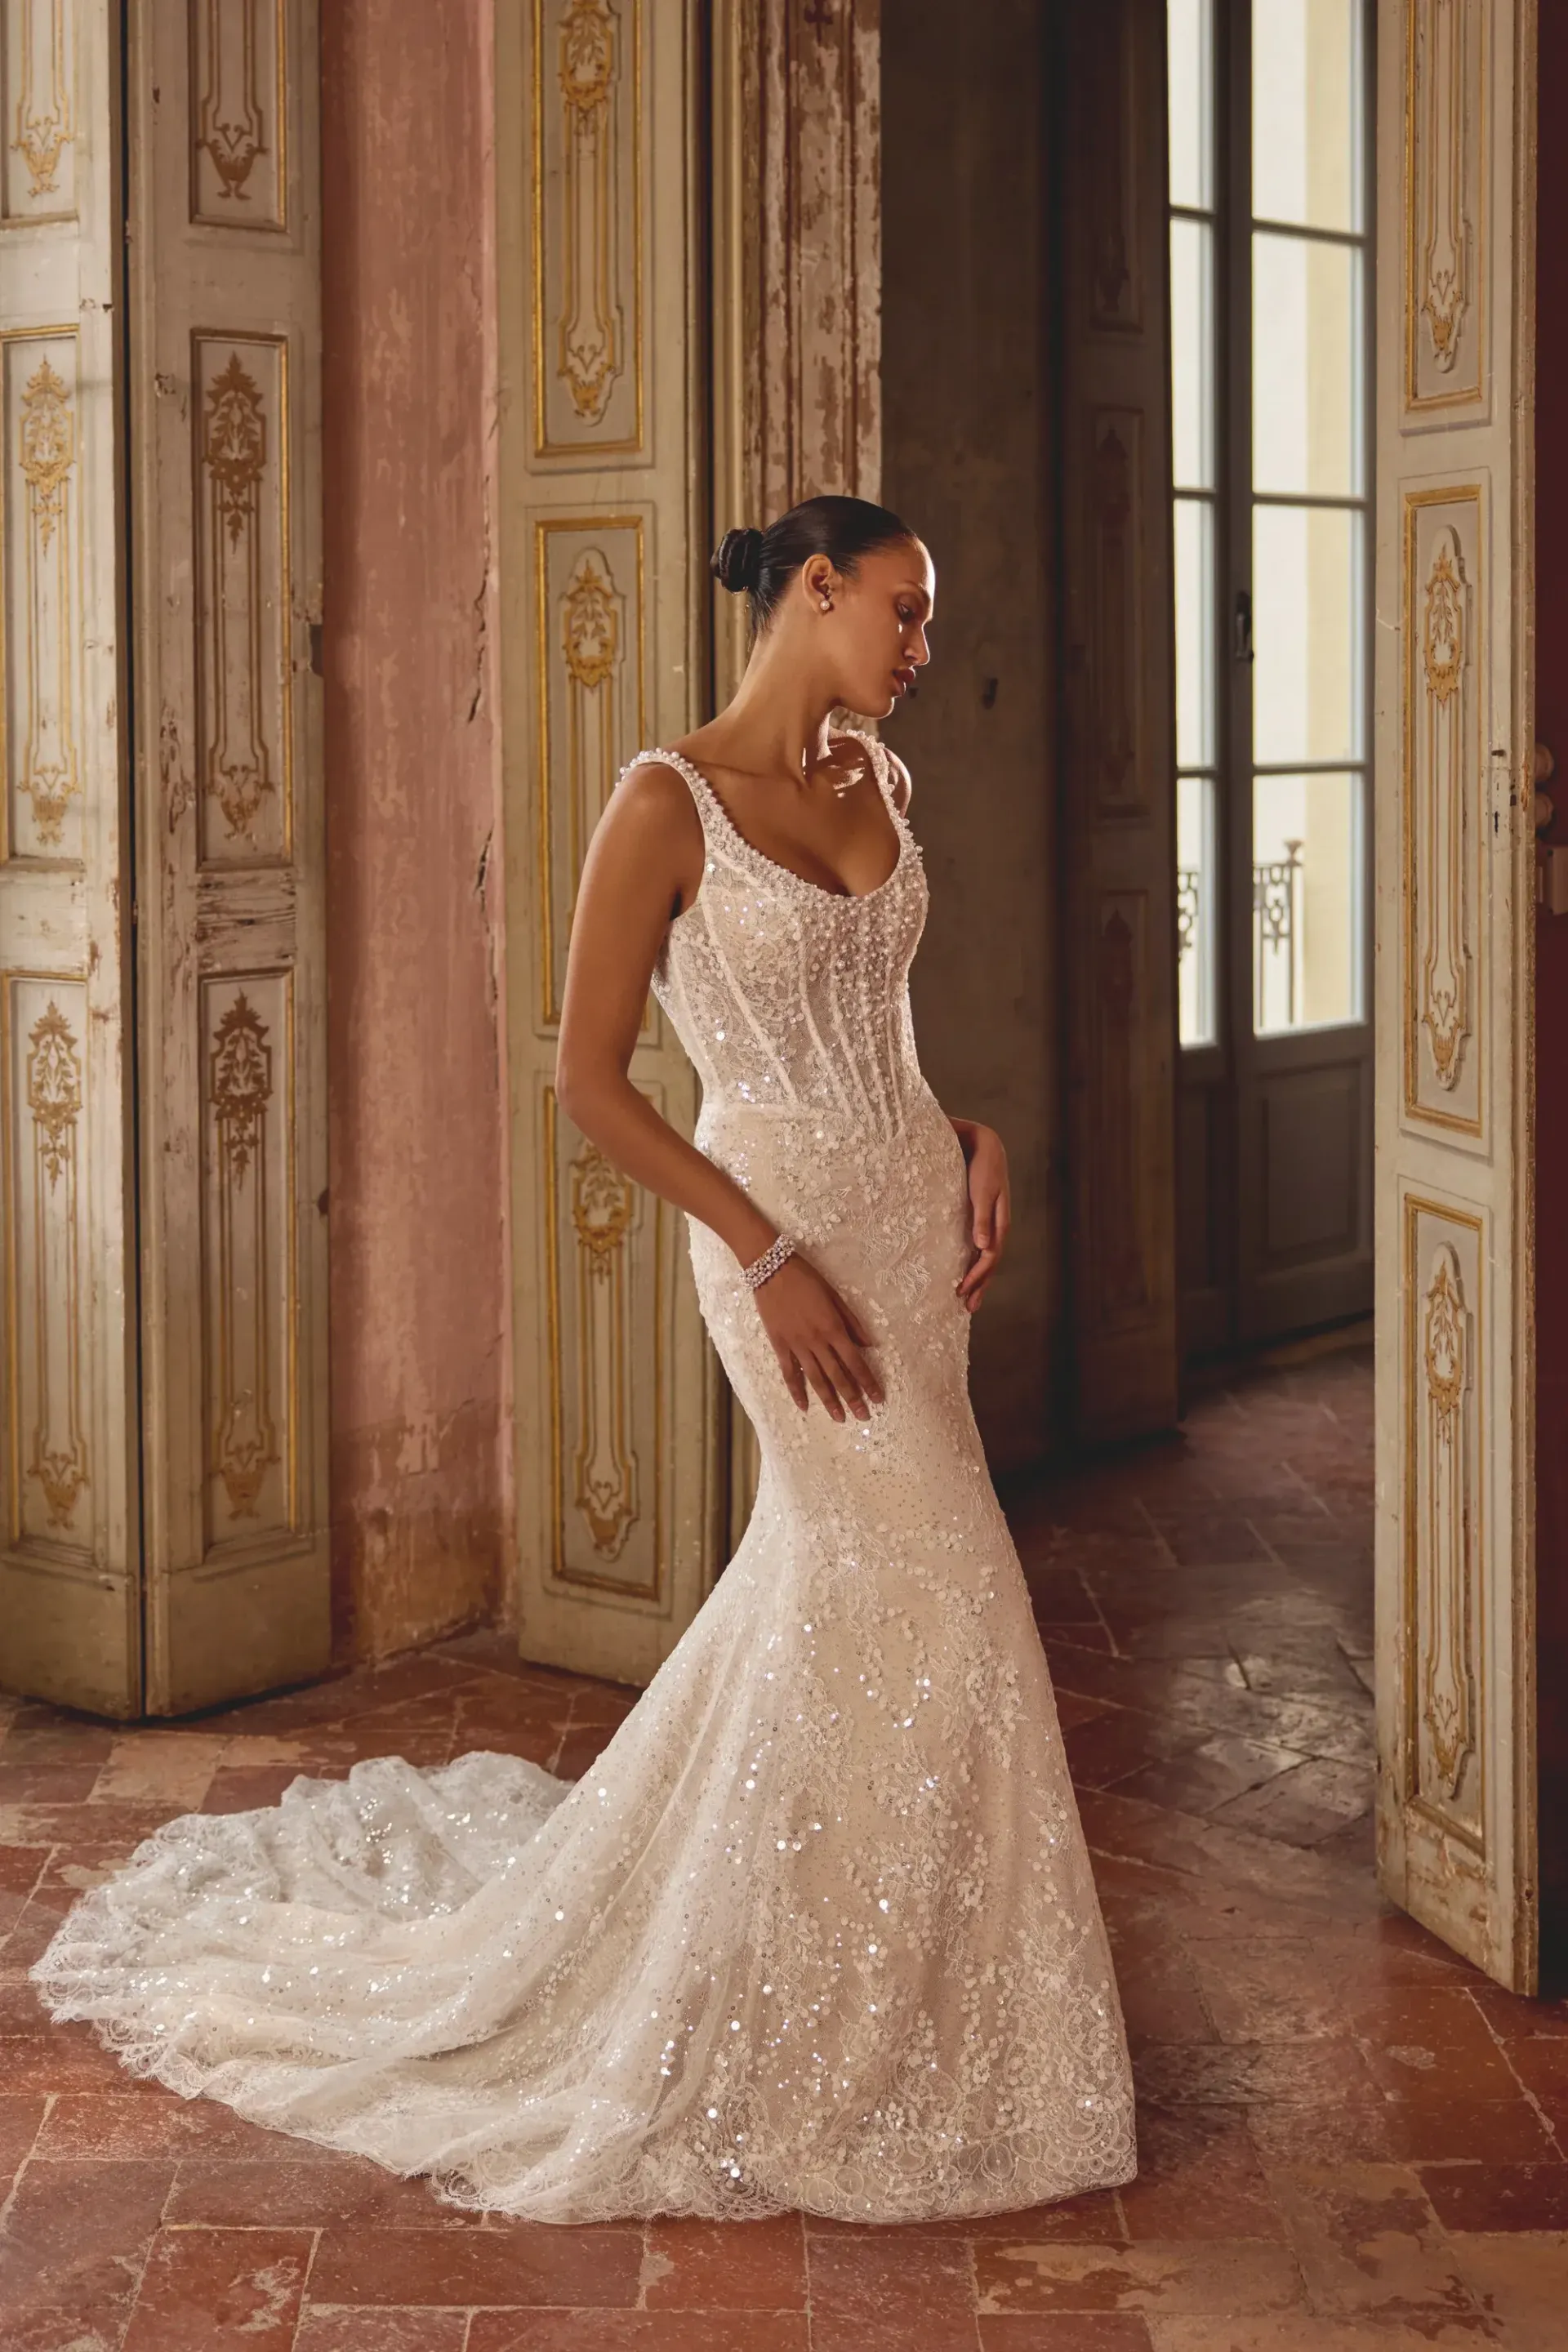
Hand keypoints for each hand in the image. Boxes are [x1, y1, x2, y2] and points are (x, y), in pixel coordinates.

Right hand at [751, 1252, 882, 1420]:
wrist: (771, 1269)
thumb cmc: (807, 1278)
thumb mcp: (835, 1296)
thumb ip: (852, 1322)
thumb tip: (869, 1344)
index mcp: (833, 1328)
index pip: (855, 1362)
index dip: (867, 1382)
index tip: (878, 1398)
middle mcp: (816, 1341)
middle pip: (838, 1375)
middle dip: (853, 1398)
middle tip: (863, 1417)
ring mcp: (796, 1345)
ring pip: (816, 1379)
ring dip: (829, 1400)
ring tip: (839, 1418)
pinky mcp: (779, 1345)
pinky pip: (789, 1373)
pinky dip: (796, 1391)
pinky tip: (804, 1406)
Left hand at [951, 1119, 1009, 1311]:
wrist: (982, 1143)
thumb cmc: (981, 1165)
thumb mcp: (982, 1189)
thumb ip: (983, 1217)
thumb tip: (983, 1247)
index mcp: (1000, 1221)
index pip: (990, 1256)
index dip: (978, 1276)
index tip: (962, 1290)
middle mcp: (997, 1226)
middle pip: (990, 1262)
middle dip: (980, 1285)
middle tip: (967, 1308)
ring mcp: (991, 1223)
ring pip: (986, 1258)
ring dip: (979, 1279)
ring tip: (969, 1300)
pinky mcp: (981, 1218)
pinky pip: (980, 1247)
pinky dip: (974, 1263)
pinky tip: (968, 1273)